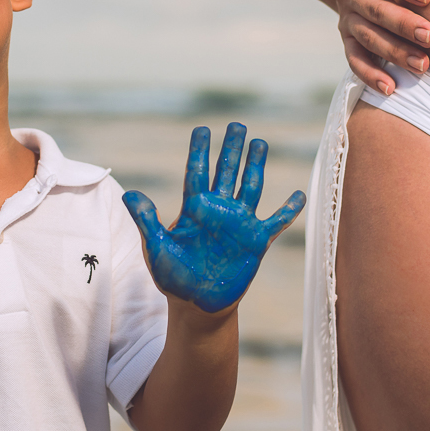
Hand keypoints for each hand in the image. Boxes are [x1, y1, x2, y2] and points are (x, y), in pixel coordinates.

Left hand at [123, 123, 305, 313]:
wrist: (196, 305)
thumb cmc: (173, 277)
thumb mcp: (156, 248)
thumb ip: (146, 220)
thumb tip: (129, 194)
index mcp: (194, 208)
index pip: (198, 172)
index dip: (200, 150)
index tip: (202, 129)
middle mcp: (219, 210)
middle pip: (227, 171)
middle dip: (232, 148)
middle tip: (237, 125)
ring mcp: (239, 223)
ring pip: (251, 187)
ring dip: (256, 165)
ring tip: (259, 142)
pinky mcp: (256, 241)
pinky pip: (277, 222)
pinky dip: (289, 210)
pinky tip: (300, 194)